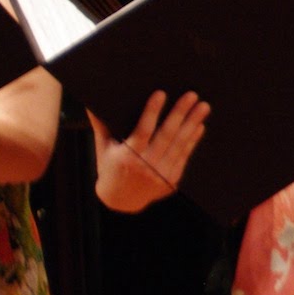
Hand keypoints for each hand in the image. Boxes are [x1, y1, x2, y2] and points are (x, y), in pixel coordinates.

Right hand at [92, 90, 207, 212]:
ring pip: (179, 145)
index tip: (161, 94)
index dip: (152, 112)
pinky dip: (192, 141)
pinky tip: (199, 126)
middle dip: (180, 114)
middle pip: (166, 136)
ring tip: (203, 107)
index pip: (143, 130)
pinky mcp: (171, 180)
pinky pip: (183, 157)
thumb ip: (101, 126)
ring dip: (192, 124)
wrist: (120, 201)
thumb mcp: (103, 148)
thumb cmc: (110, 169)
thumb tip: (91, 105)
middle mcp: (146, 166)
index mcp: (128, 156)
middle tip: (191, 95)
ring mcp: (160, 174)